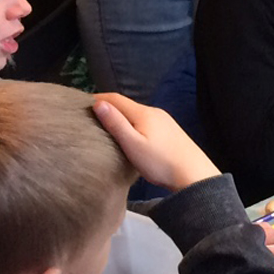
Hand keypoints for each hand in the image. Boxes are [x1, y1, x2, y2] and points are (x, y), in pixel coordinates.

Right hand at [91, 93, 220, 190]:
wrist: (193, 175)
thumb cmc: (160, 163)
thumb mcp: (132, 144)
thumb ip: (116, 123)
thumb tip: (99, 103)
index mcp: (144, 113)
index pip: (115, 98)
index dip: (96, 98)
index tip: (80, 105)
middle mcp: (155, 112)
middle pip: (126, 105)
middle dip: (107, 108)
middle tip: (88, 117)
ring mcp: (165, 121)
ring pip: (136, 114)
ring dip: (120, 117)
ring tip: (104, 127)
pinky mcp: (170, 131)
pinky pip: (145, 122)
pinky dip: (132, 124)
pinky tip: (127, 136)